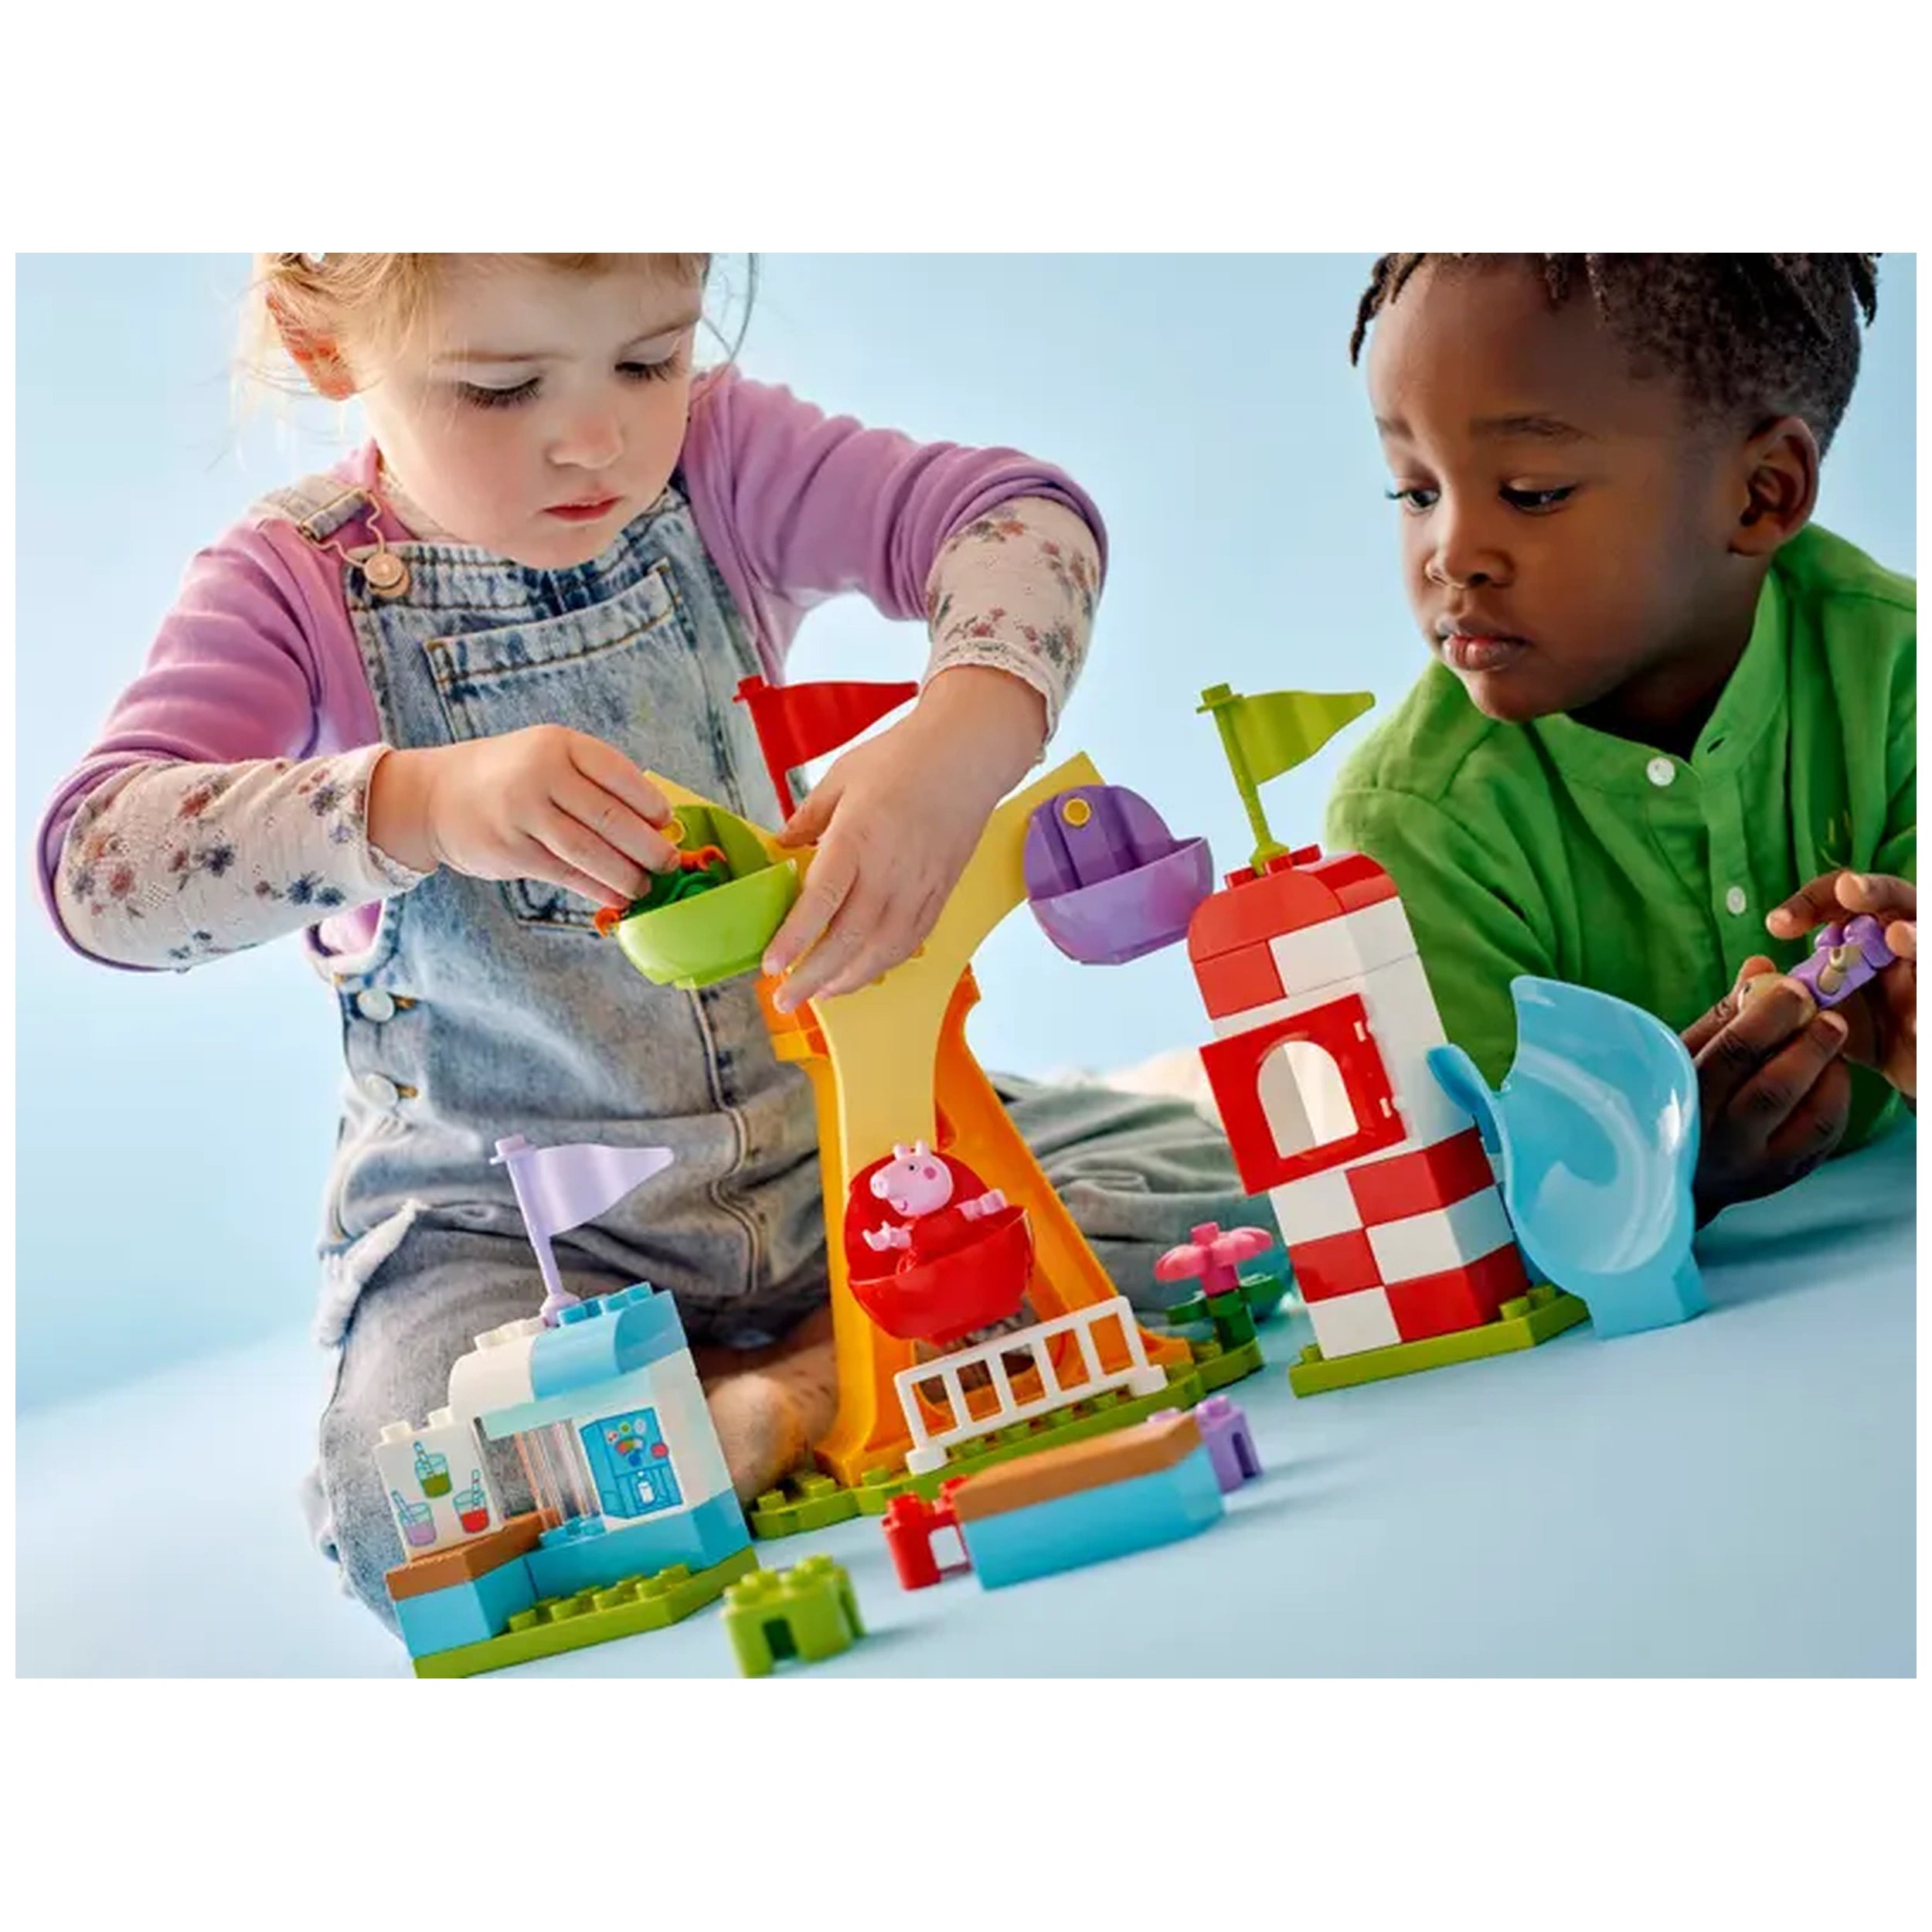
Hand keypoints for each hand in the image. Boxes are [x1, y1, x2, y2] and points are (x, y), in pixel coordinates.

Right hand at [368, 726, 677, 908]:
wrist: (435, 796)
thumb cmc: (509, 776)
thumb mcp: (547, 756)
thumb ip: (593, 780)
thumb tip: (655, 822)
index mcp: (559, 744)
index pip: (620, 775)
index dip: (651, 804)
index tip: (668, 824)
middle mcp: (541, 775)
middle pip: (611, 818)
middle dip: (649, 847)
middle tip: (669, 863)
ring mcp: (523, 814)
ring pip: (592, 852)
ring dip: (627, 875)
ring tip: (646, 886)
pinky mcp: (512, 851)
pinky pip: (567, 875)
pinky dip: (598, 889)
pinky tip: (617, 897)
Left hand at [761, 668, 1046, 1010]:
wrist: (967, 755)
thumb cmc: (904, 758)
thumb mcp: (840, 777)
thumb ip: (808, 818)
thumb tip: (782, 846)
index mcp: (856, 838)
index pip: (821, 901)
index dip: (795, 939)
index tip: (772, 966)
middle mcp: (888, 870)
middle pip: (849, 939)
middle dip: (814, 977)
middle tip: (786, 999)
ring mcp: (918, 886)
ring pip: (882, 951)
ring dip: (849, 979)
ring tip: (821, 994)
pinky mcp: (940, 892)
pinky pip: (910, 941)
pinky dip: (884, 963)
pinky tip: (863, 972)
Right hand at [1682, 956, 1852, 1222]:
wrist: (1679, 1172)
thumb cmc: (1678, 1099)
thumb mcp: (1684, 1056)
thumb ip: (1724, 1015)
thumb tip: (1762, 967)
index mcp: (1686, 1103)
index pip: (1732, 1055)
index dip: (1769, 1016)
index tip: (1793, 988)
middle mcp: (1721, 1142)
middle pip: (1775, 1090)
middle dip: (1809, 1044)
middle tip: (1829, 1016)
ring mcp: (1758, 1167)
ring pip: (1812, 1119)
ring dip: (1831, 1073)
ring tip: (1831, 1046)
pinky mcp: (1788, 1175)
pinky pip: (1828, 1136)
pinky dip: (1837, 1099)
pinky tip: (1831, 1074)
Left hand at [1766, 871, 1915, 1099]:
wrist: (1910, 1067)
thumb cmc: (1867, 1027)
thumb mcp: (1827, 1006)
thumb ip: (1798, 988)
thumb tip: (1756, 974)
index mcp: (1872, 930)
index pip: (1843, 897)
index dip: (1811, 901)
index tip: (1778, 927)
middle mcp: (1906, 937)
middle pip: (1896, 899)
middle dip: (1873, 891)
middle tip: (1850, 890)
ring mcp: (1927, 968)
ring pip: (1927, 941)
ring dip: (1915, 936)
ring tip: (1898, 936)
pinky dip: (1925, 1000)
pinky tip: (1917, 1012)